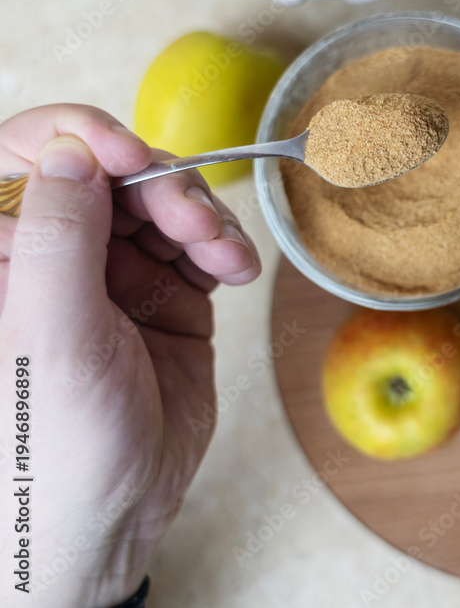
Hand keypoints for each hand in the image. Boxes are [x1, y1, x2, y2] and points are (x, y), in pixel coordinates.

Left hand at [0, 105, 261, 606]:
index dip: (74, 139)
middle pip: (107, 175)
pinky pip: (199, 245)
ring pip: (160, 204)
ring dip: (200, 217)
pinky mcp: (164, 297)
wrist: (111, 522)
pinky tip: (234, 268)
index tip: (126, 152)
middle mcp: (52, 257)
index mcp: (0, 257)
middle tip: (189, 219)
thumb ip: (59, 239)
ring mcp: (111, 275)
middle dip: (157, 186)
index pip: (23, 160)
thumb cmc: (50, 451)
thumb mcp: (48, 339)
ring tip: (221, 253)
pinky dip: (223, 247)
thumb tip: (73, 152)